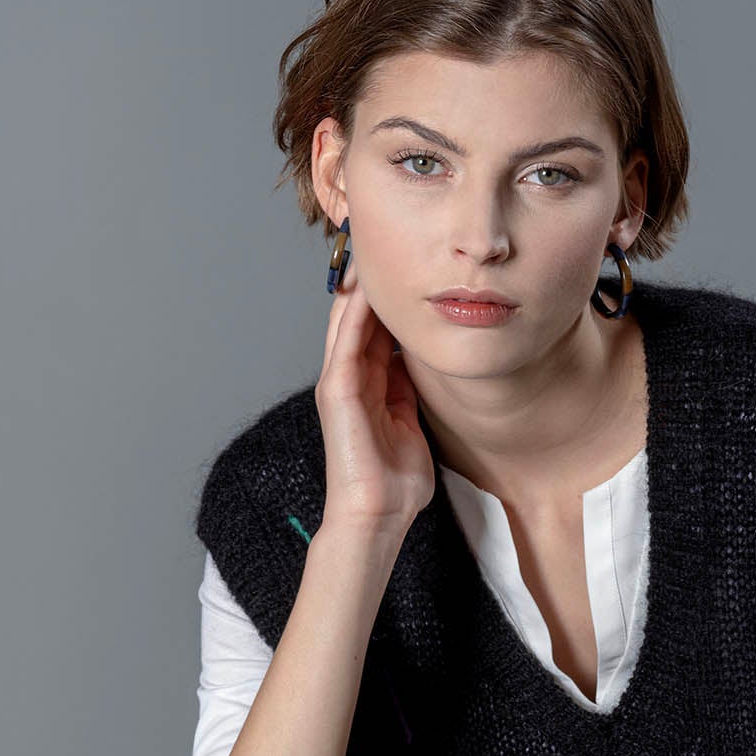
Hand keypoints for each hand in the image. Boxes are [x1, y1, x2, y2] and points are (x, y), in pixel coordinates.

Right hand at [315, 263, 435, 533]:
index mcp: (368, 385)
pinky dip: (355, 313)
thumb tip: (417, 361)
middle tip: (382, 240)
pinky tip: (367, 287)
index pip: (374, 328)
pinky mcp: (337, 392)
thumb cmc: (395, 481)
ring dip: (358, 286)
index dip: (388, 296)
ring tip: (370, 248)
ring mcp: (340, 383)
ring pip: (347, 321)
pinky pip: (346, 342)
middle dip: (369, 281)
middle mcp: (350, 378)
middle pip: (357, 316)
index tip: (405, 263)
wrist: (378, 516)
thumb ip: (408, 391)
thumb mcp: (410, 421)